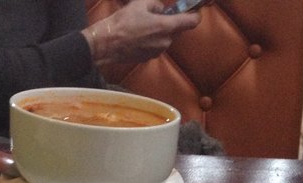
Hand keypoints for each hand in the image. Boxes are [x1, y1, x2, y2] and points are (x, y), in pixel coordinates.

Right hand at [86, 0, 201, 65]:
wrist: (107, 44)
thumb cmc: (123, 23)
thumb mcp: (140, 4)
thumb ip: (156, 5)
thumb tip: (161, 8)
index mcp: (167, 27)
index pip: (191, 22)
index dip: (195, 15)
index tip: (194, 12)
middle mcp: (166, 42)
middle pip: (176, 30)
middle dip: (170, 22)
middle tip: (156, 15)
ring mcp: (158, 51)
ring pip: (165, 38)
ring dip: (159, 32)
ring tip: (142, 25)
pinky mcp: (149, 58)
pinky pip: (156, 46)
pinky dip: (151, 40)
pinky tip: (138, 35)